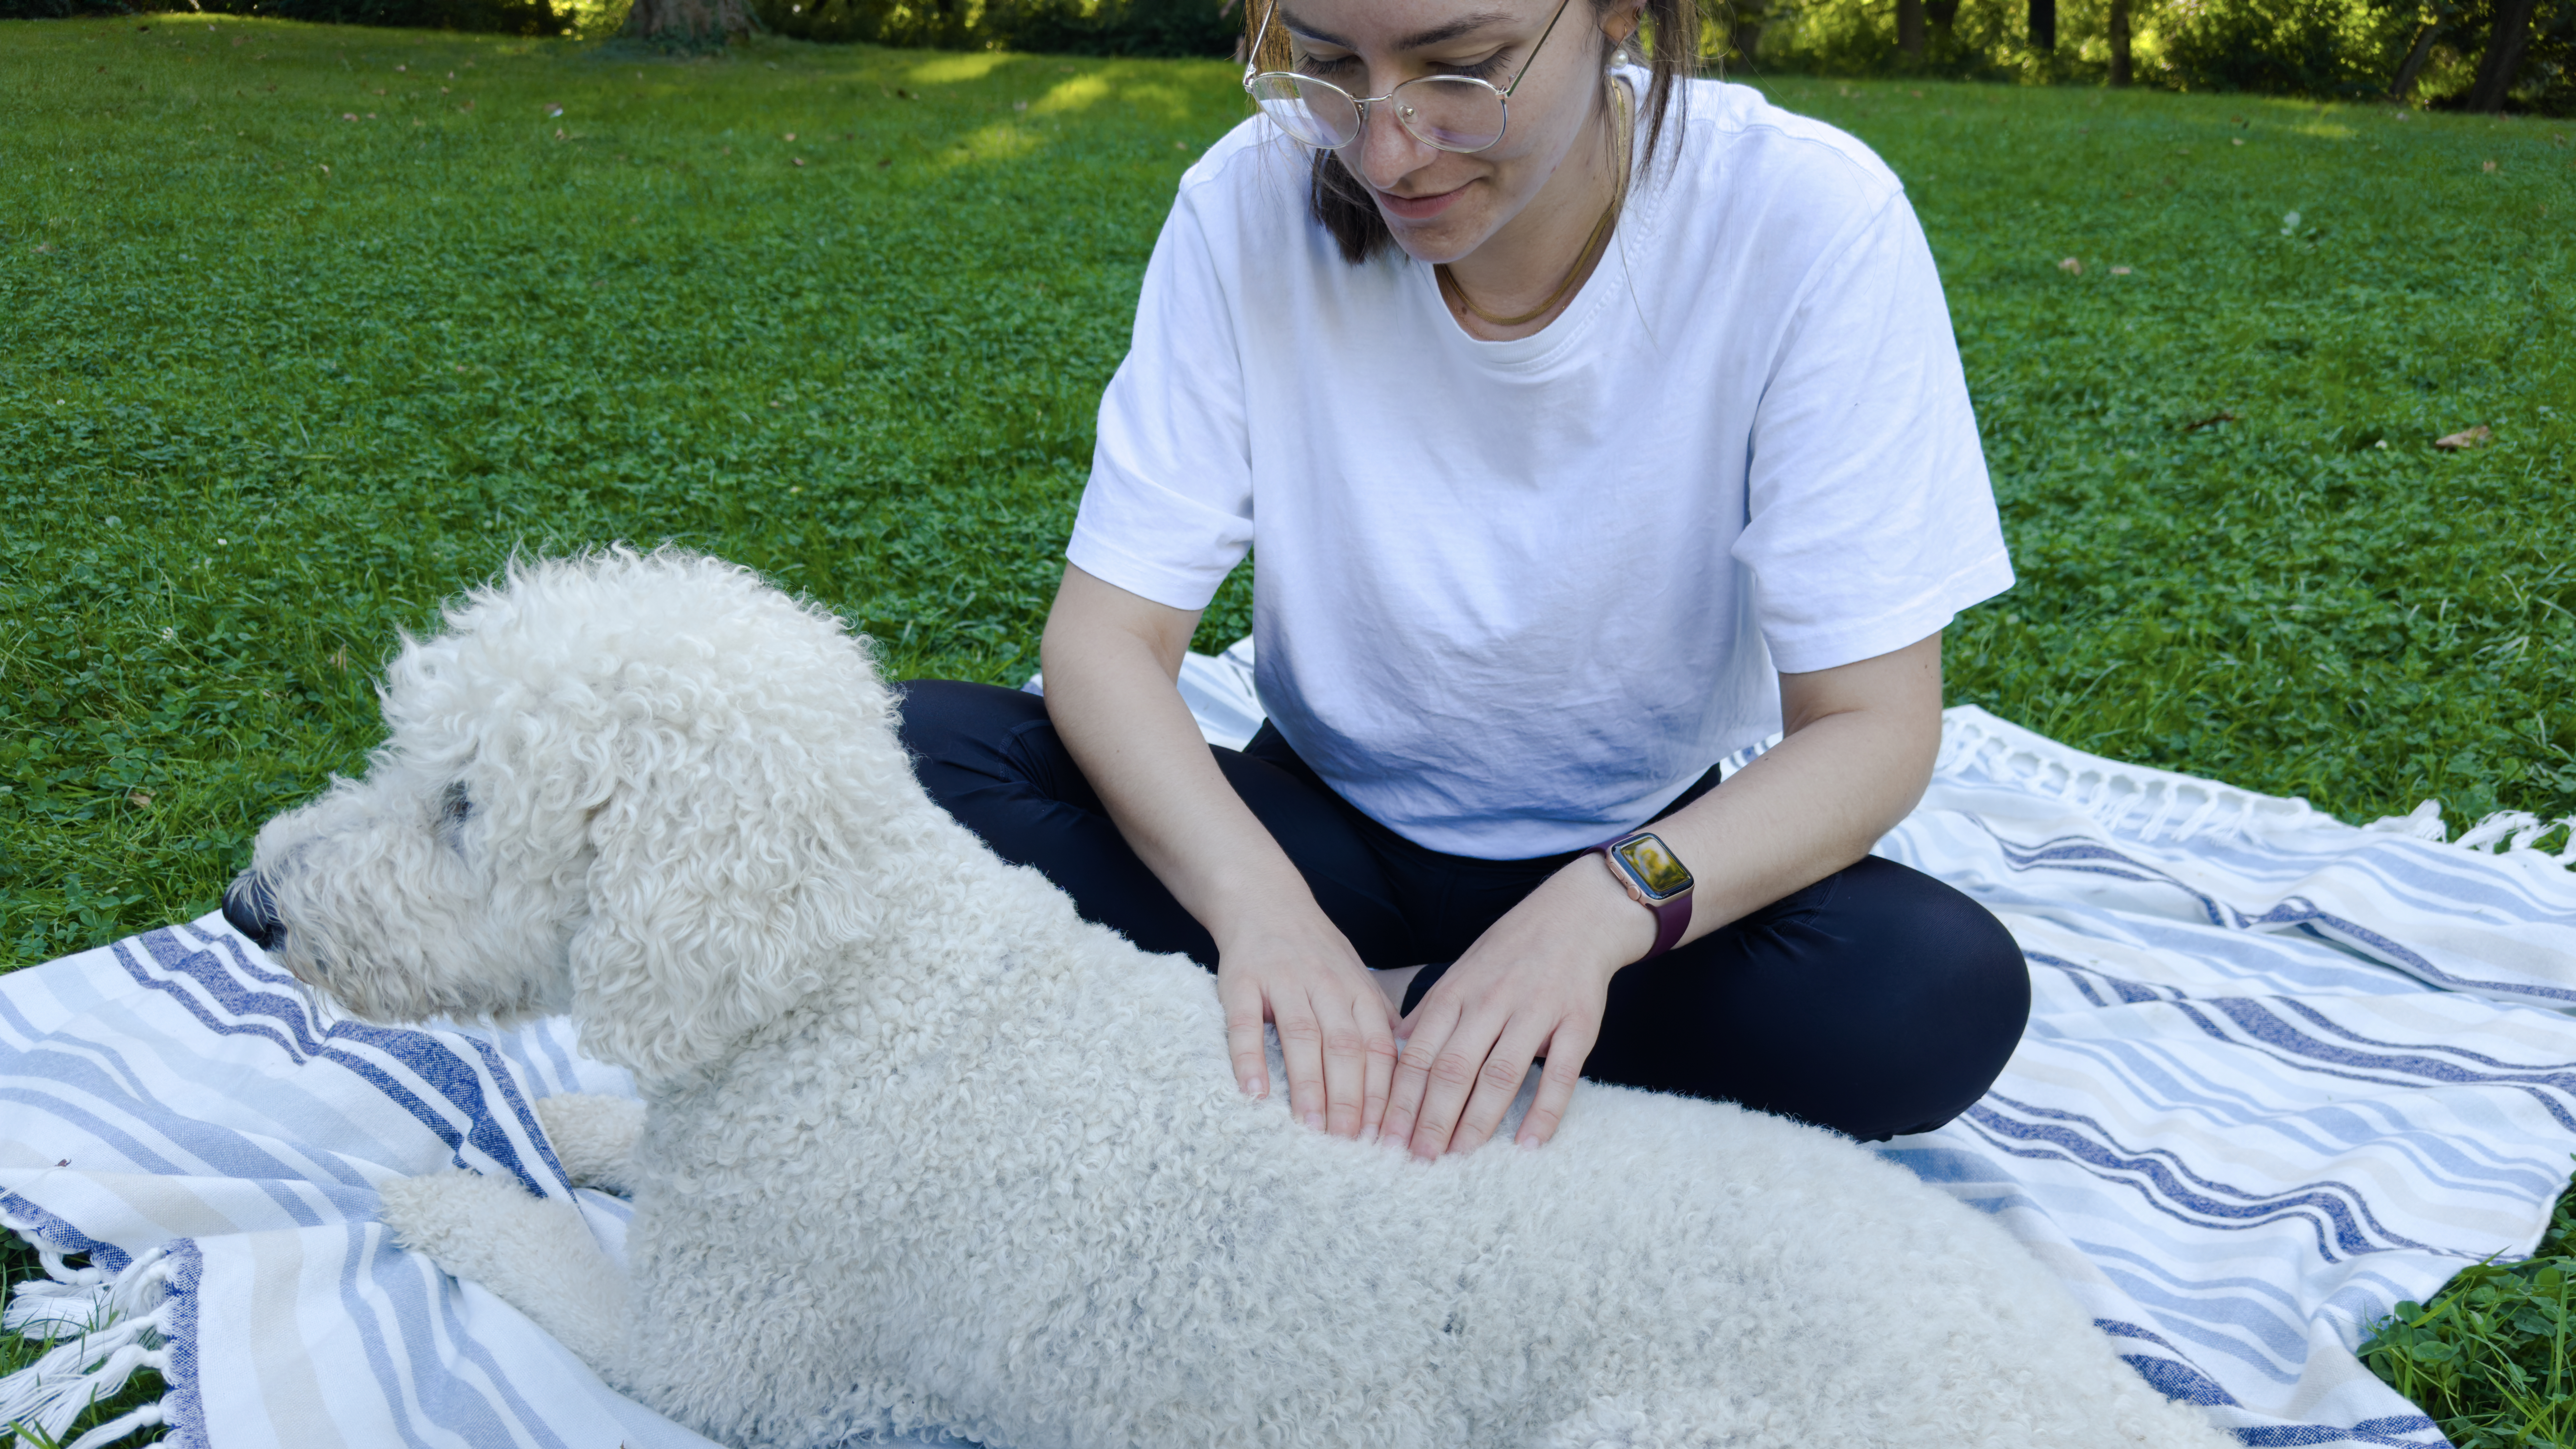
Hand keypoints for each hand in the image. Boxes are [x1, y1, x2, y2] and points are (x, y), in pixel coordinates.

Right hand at [1215, 904, 1400, 1141]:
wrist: (1264, 900)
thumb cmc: (1315, 953)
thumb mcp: (1357, 980)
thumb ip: (1379, 1022)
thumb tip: (1409, 1078)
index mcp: (1358, 990)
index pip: (1379, 1048)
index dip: (1384, 1094)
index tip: (1385, 1137)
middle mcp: (1326, 985)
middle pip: (1345, 1047)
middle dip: (1350, 1099)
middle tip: (1349, 1145)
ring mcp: (1283, 981)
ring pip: (1302, 1036)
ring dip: (1308, 1085)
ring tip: (1309, 1128)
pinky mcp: (1242, 981)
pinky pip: (1245, 1023)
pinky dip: (1249, 1059)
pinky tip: (1253, 1093)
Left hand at [1381, 858, 1650, 1157]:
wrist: (1578, 915)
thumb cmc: (1512, 951)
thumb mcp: (1462, 973)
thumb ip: (1430, 1014)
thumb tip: (1393, 1052)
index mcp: (1457, 991)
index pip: (1420, 1053)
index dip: (1401, 1099)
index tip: (1387, 1138)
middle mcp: (1492, 1001)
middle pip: (1453, 1068)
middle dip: (1432, 1119)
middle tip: (1418, 1160)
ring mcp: (1536, 1011)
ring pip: (1500, 1074)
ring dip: (1478, 1121)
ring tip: (1460, 1157)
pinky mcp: (1578, 1023)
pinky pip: (1560, 1074)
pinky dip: (1544, 1111)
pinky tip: (1528, 1144)